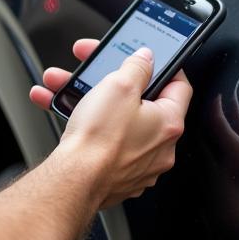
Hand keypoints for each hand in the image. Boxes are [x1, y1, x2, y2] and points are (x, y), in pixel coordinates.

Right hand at [31, 38, 191, 208]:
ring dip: (87, 99)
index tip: (149, 60)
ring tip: (63, 85)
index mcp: (169, 123)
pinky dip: (82, 123)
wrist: (73, 181)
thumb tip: (146, 58)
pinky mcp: (115, 174)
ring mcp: (136, 163)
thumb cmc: (99, 140)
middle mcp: (158, 147)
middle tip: (95, 70)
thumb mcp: (119, 85)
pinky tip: (60, 108)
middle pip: (139, 102)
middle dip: (110, 81)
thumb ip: (137, 67)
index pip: (178, 87)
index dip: (164, 68)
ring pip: (114, 120)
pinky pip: (101, 140)